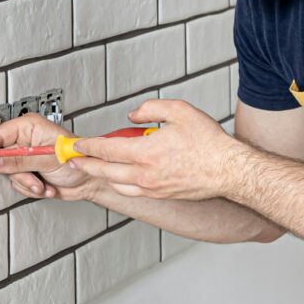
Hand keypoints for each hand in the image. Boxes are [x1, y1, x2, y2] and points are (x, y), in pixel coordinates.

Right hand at [0, 112, 100, 202]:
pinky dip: (30, 189)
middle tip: (33, 177)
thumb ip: (21, 160)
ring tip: (43, 183)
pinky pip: (17, 184)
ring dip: (27, 183)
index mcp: (30, 127)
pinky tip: (45, 186)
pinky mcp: (28, 171)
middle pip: (1, 158)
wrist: (90, 180)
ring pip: (8, 174)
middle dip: (18, 173)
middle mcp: (26, 140)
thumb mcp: (49, 160)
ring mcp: (26, 157)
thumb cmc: (79, 161)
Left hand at [68, 98, 240, 199]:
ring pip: (116, 184)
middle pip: (104, 171)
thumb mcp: (180, 111)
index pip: (106, 149)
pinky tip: (120, 178)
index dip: (88, 146)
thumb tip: (133, 115)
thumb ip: (151, 109)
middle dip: (86, 164)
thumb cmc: (209, 143)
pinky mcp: (161, 195)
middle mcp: (145, 173)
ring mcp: (152, 187)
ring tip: (94, 168)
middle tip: (74, 159)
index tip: (78, 144)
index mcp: (146, 152)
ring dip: (101, 176)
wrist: (229, 170)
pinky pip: (131, 191)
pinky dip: (119, 184)